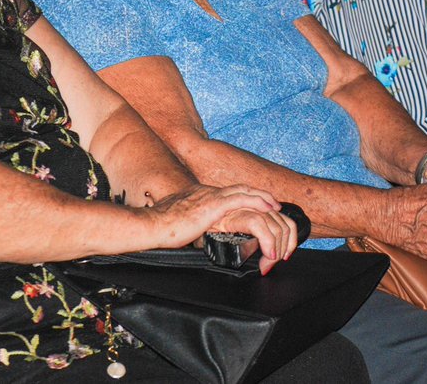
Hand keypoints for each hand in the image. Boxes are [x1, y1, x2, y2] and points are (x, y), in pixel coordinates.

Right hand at [147, 184, 295, 273]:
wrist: (151, 226)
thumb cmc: (160, 230)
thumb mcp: (180, 225)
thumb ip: (192, 227)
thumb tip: (194, 237)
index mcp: (199, 196)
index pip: (227, 193)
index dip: (244, 197)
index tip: (254, 204)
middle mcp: (206, 192)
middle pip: (239, 188)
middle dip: (257, 194)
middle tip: (272, 203)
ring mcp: (210, 196)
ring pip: (244, 191)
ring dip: (262, 198)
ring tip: (275, 205)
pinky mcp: (213, 205)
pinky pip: (241, 199)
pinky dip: (257, 201)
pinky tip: (268, 206)